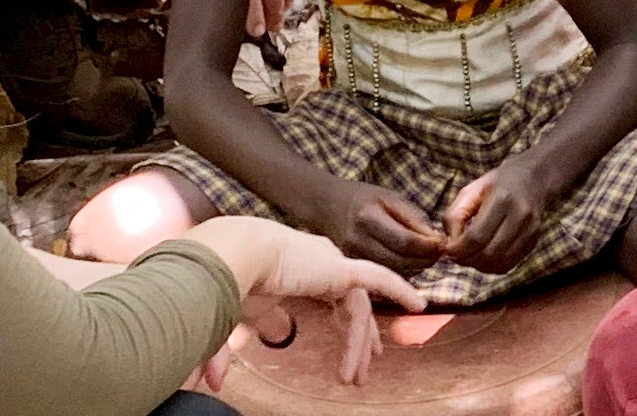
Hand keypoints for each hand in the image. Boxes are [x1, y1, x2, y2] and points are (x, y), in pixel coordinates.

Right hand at [187, 219, 427, 390]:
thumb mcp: (240, 316)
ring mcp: (332, 263)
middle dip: (359, 341)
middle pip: (352, 306)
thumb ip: (238, 343)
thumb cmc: (229, 283)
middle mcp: (320, 262)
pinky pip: (378, 280)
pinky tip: (418, 306)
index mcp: (299, 269)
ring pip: (359, 309)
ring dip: (360, 344)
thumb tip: (218, 378)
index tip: (352, 356)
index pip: (333, 300)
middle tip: (364, 371)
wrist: (231, 258)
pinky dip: (399, 290)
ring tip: (357, 376)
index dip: (345, 328)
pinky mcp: (340, 269)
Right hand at [313, 179, 445, 270]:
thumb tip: (437, 241)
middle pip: (401, 262)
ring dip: (416, 268)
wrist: (325, 207)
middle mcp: (358, 241)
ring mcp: (352, 259)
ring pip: (394, 274)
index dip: (429, 247)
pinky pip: (384, 276)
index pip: (406, 242)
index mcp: (368, 218)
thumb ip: (414, 218)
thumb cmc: (363, 199)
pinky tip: (408, 261)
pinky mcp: (353, 269)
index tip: (443, 243)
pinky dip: (402, 272)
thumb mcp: (390, 197)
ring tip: (425, 255)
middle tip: (438, 252)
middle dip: (426, 260)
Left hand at [440, 159, 551, 272]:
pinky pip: (509, 265)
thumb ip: (455, 215)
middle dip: (467, 260)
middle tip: (456, 255)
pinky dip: (492, 267)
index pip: (476, 237)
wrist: (531, 177)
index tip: (447, 250)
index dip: (458, 250)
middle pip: (489, 254)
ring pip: (500, 264)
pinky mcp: (534, 241)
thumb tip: (450, 244)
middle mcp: (520, 216)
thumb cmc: (496, 184)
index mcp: (502, 199)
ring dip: (479, 266)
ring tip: (469, 256)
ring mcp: (530, 230)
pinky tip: (484, 257)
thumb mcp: (470, 190)